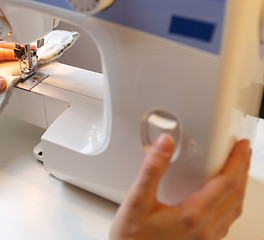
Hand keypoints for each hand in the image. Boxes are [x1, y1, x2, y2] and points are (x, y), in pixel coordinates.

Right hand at [110, 134, 250, 239]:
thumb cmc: (131, 236)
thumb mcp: (137, 200)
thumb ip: (152, 170)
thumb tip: (165, 144)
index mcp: (192, 214)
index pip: (226, 182)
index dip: (236, 161)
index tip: (240, 146)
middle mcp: (204, 228)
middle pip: (235, 195)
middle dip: (242, 170)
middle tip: (243, 152)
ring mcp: (204, 238)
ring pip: (234, 209)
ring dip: (240, 187)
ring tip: (238, 171)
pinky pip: (226, 221)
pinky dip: (232, 203)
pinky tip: (224, 199)